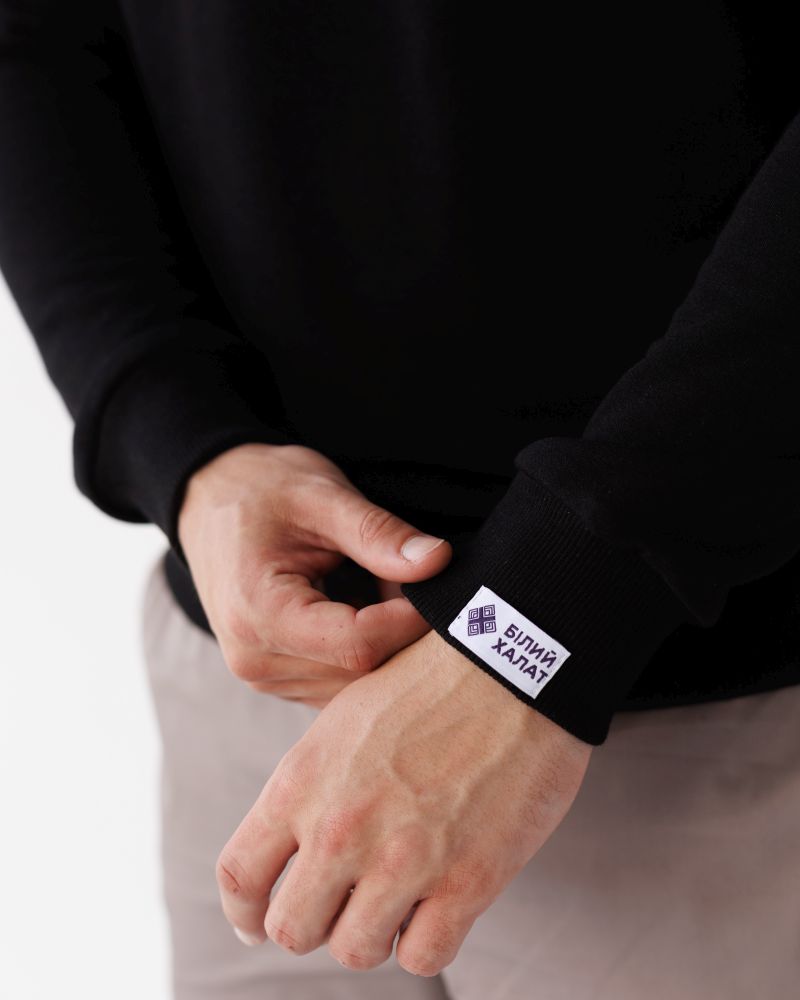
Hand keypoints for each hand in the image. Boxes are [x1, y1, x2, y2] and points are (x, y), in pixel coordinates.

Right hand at [177, 442, 451, 707]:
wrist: (208, 498)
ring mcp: (263, 675)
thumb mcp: (322, 496)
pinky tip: (363, 607)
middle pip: (360, 673)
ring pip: (355, 685)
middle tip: (413, 580)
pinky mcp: (277, 677)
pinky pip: (338, 682)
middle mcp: (255, 660)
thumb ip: (378, 534)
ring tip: (381, 586)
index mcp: (259, 614)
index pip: (359, 645)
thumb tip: (438, 561)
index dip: (409, 620)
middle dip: (401, 632)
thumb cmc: (261, 490)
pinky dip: (365, 652)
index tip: (436, 585)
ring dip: (385, 643)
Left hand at [215, 628, 592, 974]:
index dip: (243, 911)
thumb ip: (312, 786)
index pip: (239, 874)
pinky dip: (426, 941)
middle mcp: (341, 827)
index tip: (256, 923)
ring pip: (354, 951)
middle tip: (340, 908)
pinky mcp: (466, 882)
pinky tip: (437, 908)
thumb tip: (298, 843)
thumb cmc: (428, 684)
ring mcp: (403, 860)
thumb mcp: (343, 721)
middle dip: (312, 924)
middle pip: (291, 928)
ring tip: (395, 901)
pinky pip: (423, 957)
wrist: (510, 665)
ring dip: (371, 934)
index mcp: (303, 781)